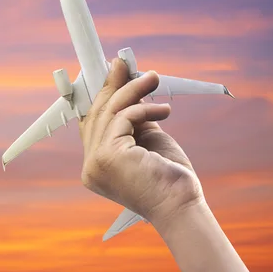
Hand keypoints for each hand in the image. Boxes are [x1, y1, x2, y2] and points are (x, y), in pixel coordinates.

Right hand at [78, 58, 204, 225]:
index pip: (92, 124)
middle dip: (112, 86)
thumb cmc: (169, 180)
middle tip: (124, 64)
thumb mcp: (148, 140)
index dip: (101, 97)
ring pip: (109, 112)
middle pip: (96, 115)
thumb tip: (130, 87)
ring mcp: (95, 162)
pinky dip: (143, 109)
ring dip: (132, 90)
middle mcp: (90, 166)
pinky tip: (163, 110)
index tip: (113, 76)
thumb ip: (134, 118)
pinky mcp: (107, 156)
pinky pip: (123, 118)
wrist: (182, 207)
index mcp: (96, 166)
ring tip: (152, 78)